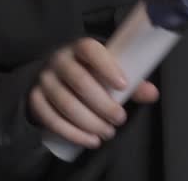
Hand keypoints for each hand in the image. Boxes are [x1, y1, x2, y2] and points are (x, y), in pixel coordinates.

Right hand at [28, 37, 159, 148]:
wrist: (56, 78)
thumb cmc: (90, 73)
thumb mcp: (109, 72)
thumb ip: (132, 82)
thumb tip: (152, 93)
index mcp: (79, 47)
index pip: (90, 50)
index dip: (107, 66)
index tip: (124, 85)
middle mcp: (59, 60)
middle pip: (80, 82)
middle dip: (103, 104)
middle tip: (120, 118)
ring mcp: (44, 80)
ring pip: (66, 103)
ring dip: (89, 122)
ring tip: (108, 132)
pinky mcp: (35, 100)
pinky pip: (51, 119)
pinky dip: (72, 133)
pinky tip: (90, 141)